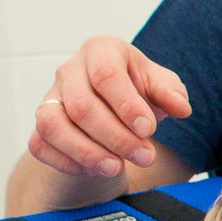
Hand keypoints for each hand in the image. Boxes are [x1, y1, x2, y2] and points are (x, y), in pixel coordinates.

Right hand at [29, 36, 191, 178]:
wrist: (114, 110)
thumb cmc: (139, 92)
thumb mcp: (161, 86)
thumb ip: (172, 93)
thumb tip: (181, 108)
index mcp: (101, 50)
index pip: (106, 74)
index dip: (127, 105)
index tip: (148, 130)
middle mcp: (69, 70)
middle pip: (81, 105)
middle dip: (116, 137)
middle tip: (145, 156)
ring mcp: (49, 98)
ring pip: (52, 125)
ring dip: (87, 152)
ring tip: (116, 168)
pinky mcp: (39, 126)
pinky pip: (40, 145)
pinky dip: (67, 162)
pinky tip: (95, 170)